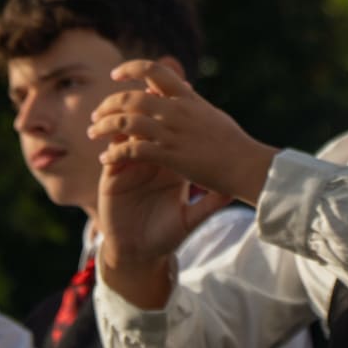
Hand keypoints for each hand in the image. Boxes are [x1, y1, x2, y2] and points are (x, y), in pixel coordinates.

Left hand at [89, 60, 276, 202]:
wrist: (247, 165)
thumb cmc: (234, 144)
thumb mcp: (212, 114)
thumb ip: (192, 103)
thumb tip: (184, 90)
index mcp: (187, 97)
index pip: (154, 70)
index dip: (131, 68)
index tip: (116, 75)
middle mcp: (177, 110)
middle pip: (131, 97)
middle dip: (108, 104)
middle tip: (95, 114)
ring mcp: (172, 132)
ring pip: (125, 122)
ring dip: (104, 127)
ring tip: (92, 134)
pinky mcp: (169, 155)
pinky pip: (132, 150)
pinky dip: (114, 153)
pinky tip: (106, 159)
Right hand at [89, 62, 240, 309]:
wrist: (141, 253)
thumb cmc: (167, 234)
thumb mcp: (192, 218)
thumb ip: (210, 203)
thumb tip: (234, 190)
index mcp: (169, 162)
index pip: (172, 131)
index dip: (177, 114)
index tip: (189, 96)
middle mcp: (149, 158)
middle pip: (147, 123)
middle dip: (149, 106)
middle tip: (154, 93)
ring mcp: (130, 166)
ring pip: (125, 133)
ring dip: (126, 120)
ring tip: (130, 113)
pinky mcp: (113, 177)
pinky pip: (113, 155)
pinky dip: (114, 148)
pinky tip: (114, 146)